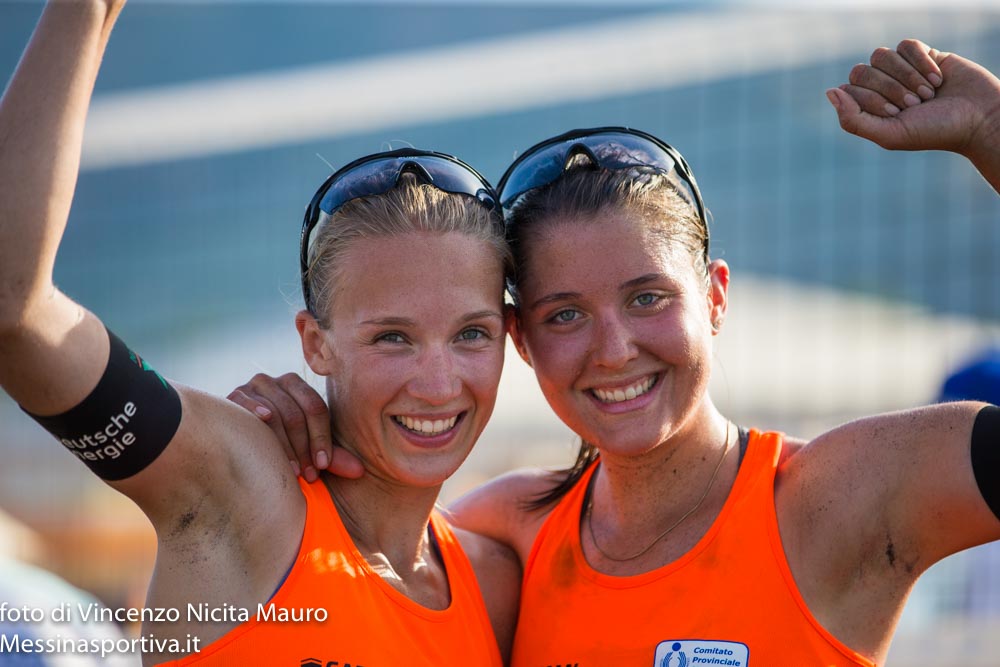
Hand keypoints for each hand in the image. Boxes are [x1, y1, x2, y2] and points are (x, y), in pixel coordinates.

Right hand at [228, 373, 362, 481]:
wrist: (237, 437)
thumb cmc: (280, 443)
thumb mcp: (308, 448)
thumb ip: (332, 457)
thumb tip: (359, 471)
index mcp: (298, 386)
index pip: (316, 409)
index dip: (322, 438)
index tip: (323, 466)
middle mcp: (277, 381)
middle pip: (296, 414)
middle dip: (304, 448)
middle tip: (309, 475)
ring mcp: (254, 386)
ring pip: (275, 414)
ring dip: (285, 446)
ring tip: (291, 472)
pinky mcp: (234, 395)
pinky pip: (246, 402)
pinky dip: (256, 410)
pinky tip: (263, 421)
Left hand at [828, 39, 999, 164]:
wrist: (978, 118)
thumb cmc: (933, 131)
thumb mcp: (889, 134)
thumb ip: (853, 120)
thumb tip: (830, 92)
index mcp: (867, 108)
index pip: (848, 89)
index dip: (871, 99)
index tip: (898, 113)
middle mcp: (879, 88)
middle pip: (862, 70)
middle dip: (890, 88)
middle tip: (915, 104)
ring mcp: (900, 71)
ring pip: (882, 55)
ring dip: (906, 75)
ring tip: (928, 93)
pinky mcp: (922, 55)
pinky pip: (906, 45)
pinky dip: (921, 62)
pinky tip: (937, 78)